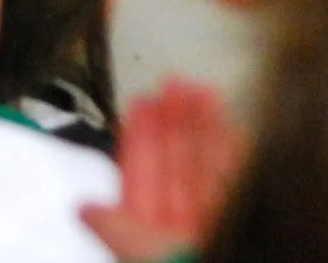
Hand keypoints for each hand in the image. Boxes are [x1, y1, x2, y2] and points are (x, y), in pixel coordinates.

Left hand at [80, 78, 246, 259]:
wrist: (220, 261)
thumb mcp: (139, 252)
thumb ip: (115, 229)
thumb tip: (82, 208)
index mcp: (155, 232)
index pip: (144, 175)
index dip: (140, 140)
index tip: (140, 105)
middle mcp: (185, 220)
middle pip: (178, 161)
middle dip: (175, 121)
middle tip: (173, 82)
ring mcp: (217, 211)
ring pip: (207, 159)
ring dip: (203, 123)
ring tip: (198, 87)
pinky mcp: (246, 202)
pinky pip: (237, 169)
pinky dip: (232, 141)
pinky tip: (226, 116)